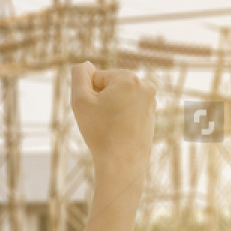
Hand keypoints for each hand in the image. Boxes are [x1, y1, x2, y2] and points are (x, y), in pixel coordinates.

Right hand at [70, 62, 155, 179]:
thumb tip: (87, 65)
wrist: (122, 165)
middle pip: (110, 87)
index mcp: (129, 78)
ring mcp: (151, 102)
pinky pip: (128, 111)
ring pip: (118, 100)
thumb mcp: (79, 100)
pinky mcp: (151, 116)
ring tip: (112, 129)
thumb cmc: (100, 132)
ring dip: (110, 111)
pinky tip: (120, 133)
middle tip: (103, 122)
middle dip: (102, 101)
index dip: (90, 96)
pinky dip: (120, 119)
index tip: (96, 113)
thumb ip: (79, 75)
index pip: (97, 79)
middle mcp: (145, 86)